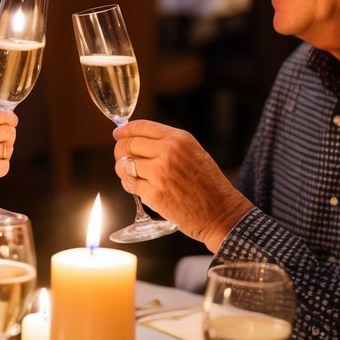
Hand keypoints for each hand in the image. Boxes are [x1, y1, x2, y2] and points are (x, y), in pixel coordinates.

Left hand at [112, 120, 250, 251]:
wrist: (220, 212)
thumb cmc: (209, 184)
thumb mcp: (194, 152)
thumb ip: (169, 144)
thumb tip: (140, 140)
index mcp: (179, 139)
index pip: (142, 127)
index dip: (125, 130)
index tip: (118, 134)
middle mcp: (168, 152)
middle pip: (129, 145)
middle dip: (120, 150)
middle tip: (121, 156)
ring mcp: (159, 173)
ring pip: (125, 165)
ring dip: (122, 169)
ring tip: (127, 172)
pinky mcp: (154, 194)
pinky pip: (130, 184)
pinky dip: (129, 184)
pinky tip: (135, 185)